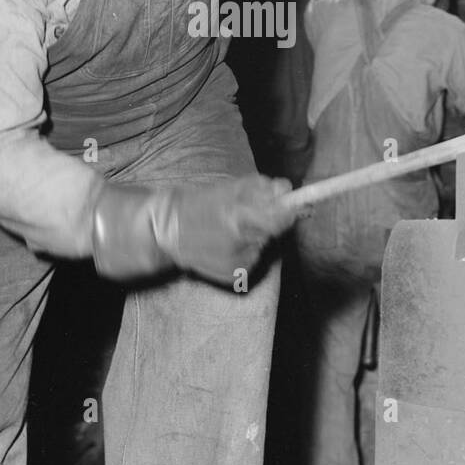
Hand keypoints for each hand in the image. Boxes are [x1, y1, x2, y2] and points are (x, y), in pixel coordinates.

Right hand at [90, 175, 295, 286]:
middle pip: (273, 231)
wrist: (166, 231)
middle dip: (270, 220)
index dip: (291, 210)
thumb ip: (259, 187)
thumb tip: (287, 188)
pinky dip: (245, 250)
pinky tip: (225, 245)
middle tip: (251, 213)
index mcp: (238, 217)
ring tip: (229, 229)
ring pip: (262, 245)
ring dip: (254, 236)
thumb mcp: (227, 189)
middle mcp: (240, 243)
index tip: (298, 204)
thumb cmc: (198, 204)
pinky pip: (252, 259)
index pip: (281, 218)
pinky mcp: (234, 276)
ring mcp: (238, 262)